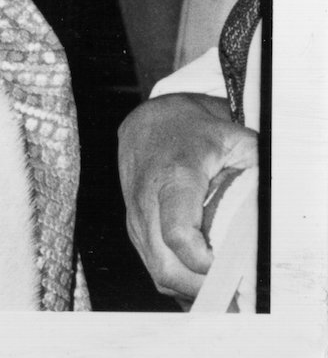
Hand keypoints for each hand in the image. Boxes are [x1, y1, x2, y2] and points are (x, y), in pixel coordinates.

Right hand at [118, 92, 258, 299]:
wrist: (149, 124)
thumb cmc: (192, 132)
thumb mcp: (234, 139)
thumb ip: (260, 168)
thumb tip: (281, 200)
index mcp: (174, 178)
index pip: (177, 234)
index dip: (204, 262)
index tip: (233, 270)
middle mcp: (147, 203)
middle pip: (166, 266)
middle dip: (204, 288)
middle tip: (238, 293)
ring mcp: (137, 220)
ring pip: (160, 274)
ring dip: (194, 290)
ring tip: (228, 291)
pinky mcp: (136, 230)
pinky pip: (156, 269)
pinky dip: (182, 283)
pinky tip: (207, 282)